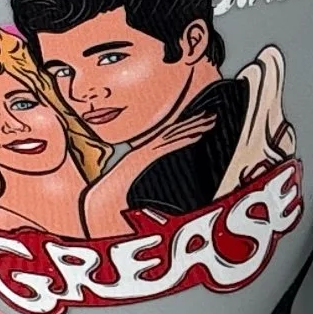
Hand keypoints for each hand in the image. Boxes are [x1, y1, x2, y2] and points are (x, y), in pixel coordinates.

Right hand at [80, 107, 219, 233]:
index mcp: (145, 151)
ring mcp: (145, 150)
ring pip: (173, 135)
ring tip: (210, 121)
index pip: (169, 135)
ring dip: (193, 128)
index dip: (185, 127)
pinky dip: (182, 140)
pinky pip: (167, 146)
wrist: (100, 198)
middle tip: (212, 115)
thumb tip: (160, 190)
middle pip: (174, 131)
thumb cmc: (118, 194)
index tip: (202, 120)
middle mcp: (145, 147)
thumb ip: (149, 181)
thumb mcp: (138, 183)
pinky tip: (197, 136)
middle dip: (194, 122)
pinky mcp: (146, 156)